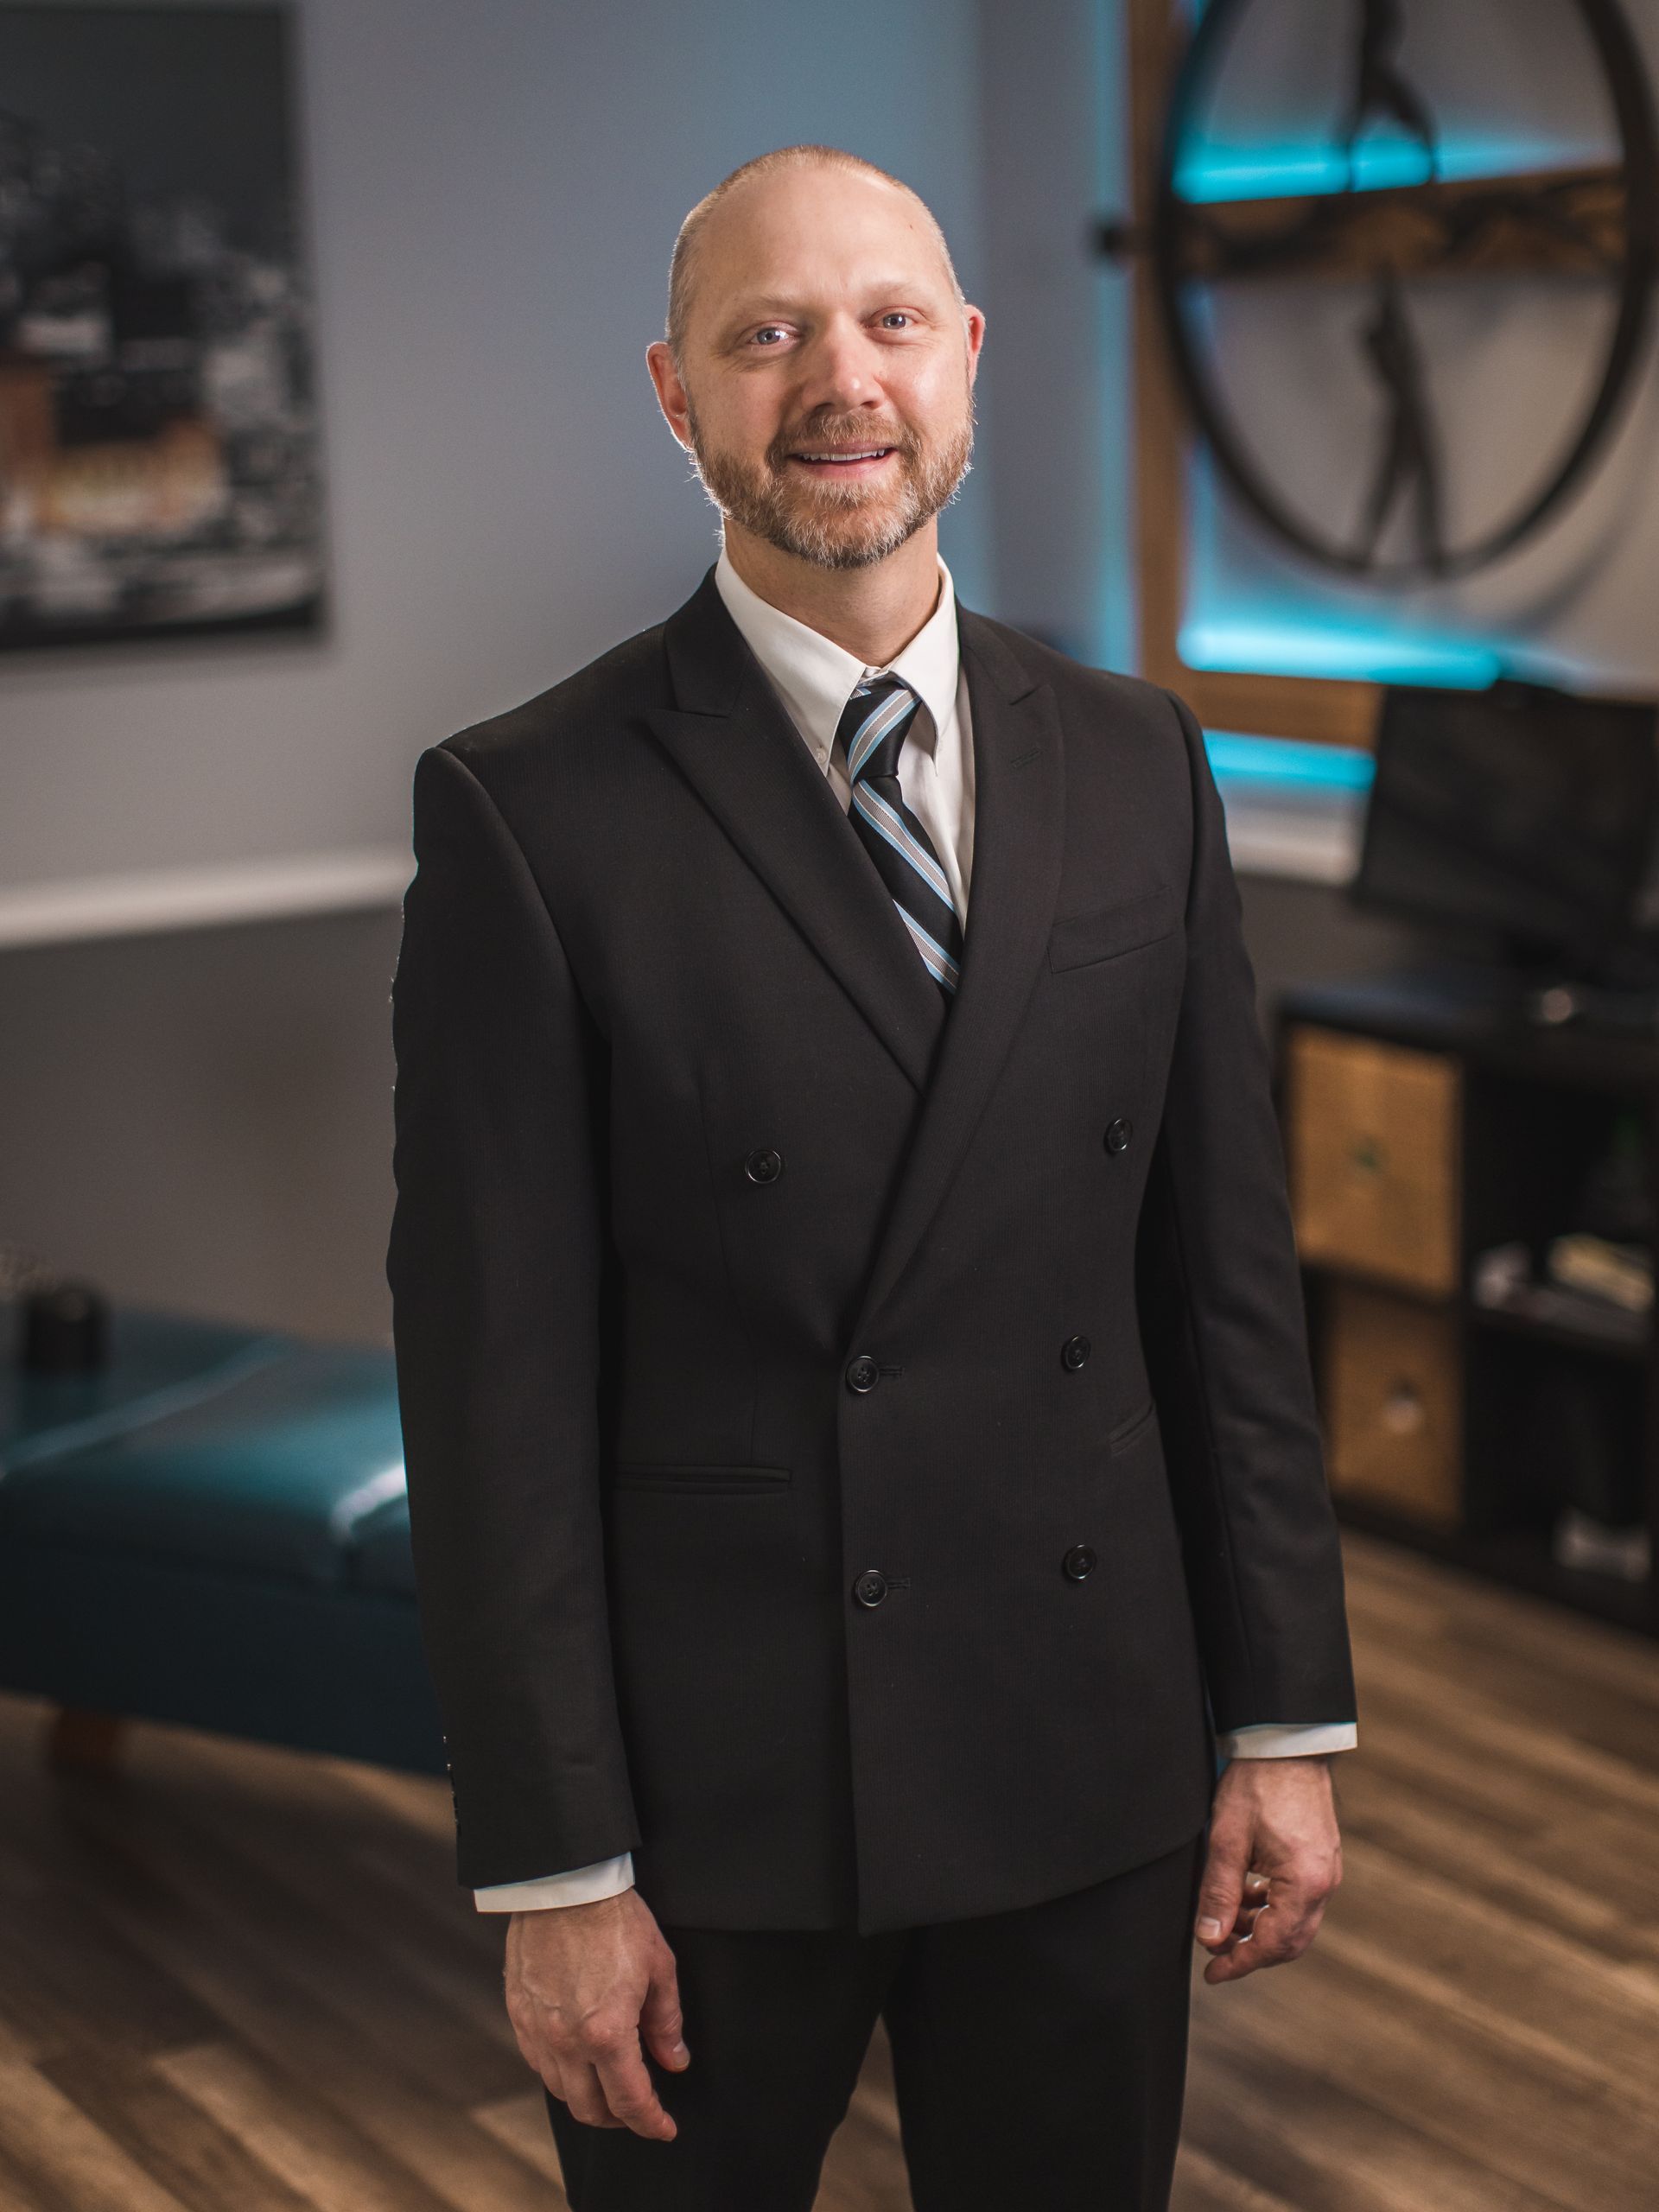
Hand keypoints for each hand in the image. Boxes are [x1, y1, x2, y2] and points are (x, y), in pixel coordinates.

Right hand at [503, 1889, 688, 2138]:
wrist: (565, 1885)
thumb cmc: (615, 1919)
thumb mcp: (659, 1968)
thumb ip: (666, 2023)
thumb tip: (674, 2061)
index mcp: (606, 2033)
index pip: (631, 2101)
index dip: (651, 2122)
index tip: (664, 2128)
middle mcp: (566, 2041)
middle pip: (590, 2109)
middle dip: (619, 2119)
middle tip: (637, 2110)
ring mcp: (537, 2030)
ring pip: (561, 2091)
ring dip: (588, 2098)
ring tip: (608, 2085)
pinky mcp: (518, 2014)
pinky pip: (538, 2063)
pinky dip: (561, 2072)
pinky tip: (577, 2058)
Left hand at [1194, 1754, 1342, 1984]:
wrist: (1286, 1745)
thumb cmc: (1256, 1784)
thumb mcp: (1226, 1840)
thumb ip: (1218, 1893)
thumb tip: (1210, 1940)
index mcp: (1305, 1883)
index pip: (1273, 1944)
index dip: (1240, 1963)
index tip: (1213, 1974)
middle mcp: (1325, 1884)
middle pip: (1290, 1941)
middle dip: (1251, 1951)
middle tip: (1215, 1953)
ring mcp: (1327, 1872)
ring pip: (1294, 1923)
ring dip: (1259, 1929)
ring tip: (1223, 1922)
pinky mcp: (1321, 1861)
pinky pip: (1298, 1901)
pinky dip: (1271, 1908)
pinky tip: (1244, 1896)